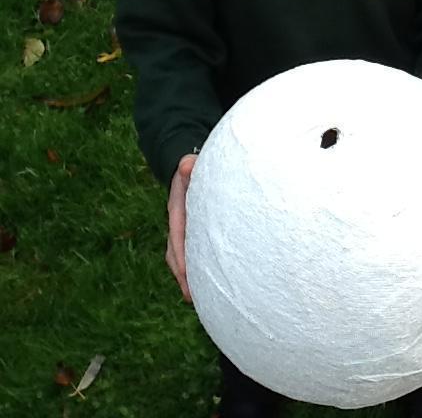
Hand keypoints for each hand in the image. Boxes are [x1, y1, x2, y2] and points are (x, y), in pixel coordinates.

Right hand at [166, 153, 197, 301]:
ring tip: (197, 300)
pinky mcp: (190, 236)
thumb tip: (187, 165)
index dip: (181, 253)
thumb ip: (189, 165)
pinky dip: (193, 271)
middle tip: (191, 296)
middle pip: (175, 253)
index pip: (177, 233)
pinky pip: (189, 256)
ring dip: (186, 278)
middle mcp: (177, 223)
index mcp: (177, 208)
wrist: (189, 170)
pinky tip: (204, 288)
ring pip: (179, 258)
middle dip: (182, 274)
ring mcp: (182, 231)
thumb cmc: (194, 169)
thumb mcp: (191, 164)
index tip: (186, 272)